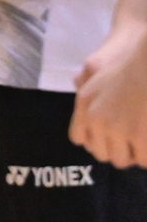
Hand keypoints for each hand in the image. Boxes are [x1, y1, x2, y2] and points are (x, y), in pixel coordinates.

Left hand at [72, 19, 146, 167]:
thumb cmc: (134, 60)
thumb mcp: (98, 70)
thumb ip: (84, 87)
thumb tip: (83, 113)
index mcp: (85, 103)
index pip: (80, 138)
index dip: (98, 141)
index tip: (114, 139)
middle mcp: (97, 118)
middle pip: (102, 154)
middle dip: (118, 151)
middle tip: (134, 143)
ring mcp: (118, 128)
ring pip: (122, 161)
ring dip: (134, 155)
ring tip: (142, 142)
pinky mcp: (140, 136)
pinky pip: (143, 160)